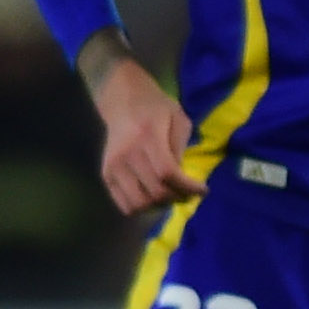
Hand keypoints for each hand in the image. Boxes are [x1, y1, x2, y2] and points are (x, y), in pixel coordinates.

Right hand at [86, 49, 200, 216]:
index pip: (167, 173)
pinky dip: (142, 207)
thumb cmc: (156, 108)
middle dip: (178, 197)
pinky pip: (124, 204)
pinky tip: (153, 197)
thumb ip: (180, 148)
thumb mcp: (178, 119)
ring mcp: (113, 166)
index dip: (188, 187)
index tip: (203, 190)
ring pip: (139, 203)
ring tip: (171, 195)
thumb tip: (182, 178)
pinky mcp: (106, 174)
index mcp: (148, 136)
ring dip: (160, 206)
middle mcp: (127, 154)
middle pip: (155, 192)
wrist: (121, 101)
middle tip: (189, 193)